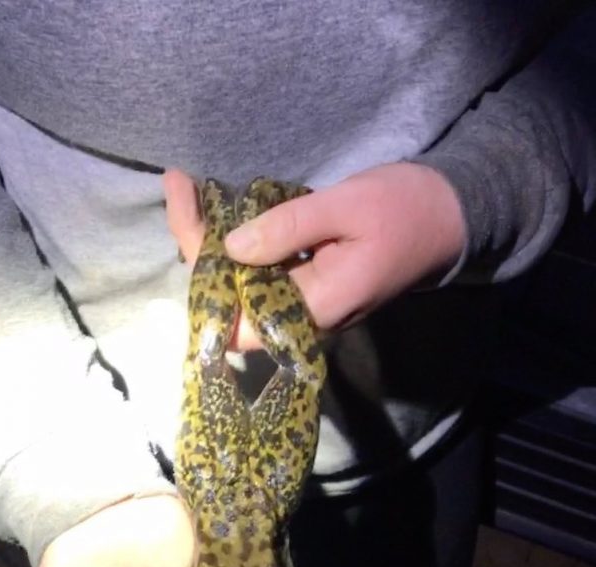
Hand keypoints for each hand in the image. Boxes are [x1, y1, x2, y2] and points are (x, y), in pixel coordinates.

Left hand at [164, 162, 465, 347]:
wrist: (450, 220)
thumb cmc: (405, 210)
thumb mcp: (346, 208)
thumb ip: (289, 229)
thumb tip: (231, 248)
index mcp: (313, 308)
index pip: (237, 316)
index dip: (201, 272)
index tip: (184, 209)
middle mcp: (302, 318)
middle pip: (230, 299)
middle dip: (196, 245)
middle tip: (180, 184)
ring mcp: (304, 306)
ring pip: (242, 287)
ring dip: (211, 244)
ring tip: (187, 190)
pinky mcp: (306, 289)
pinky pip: (261, 274)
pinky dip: (238, 244)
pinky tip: (221, 210)